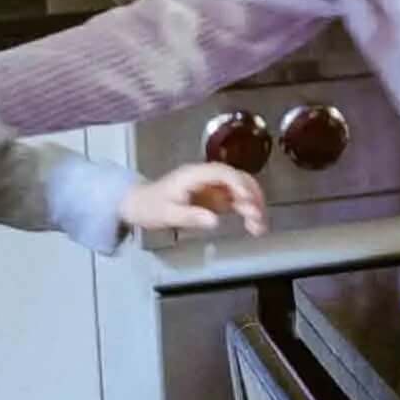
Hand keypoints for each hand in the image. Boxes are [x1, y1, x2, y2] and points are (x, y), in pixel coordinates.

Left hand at [124, 162, 268, 236]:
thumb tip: (214, 220)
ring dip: (254, 205)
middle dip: (252, 196)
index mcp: (194, 175)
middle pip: (238, 179)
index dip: (237, 184)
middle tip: (259, 217)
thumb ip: (190, 216)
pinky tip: (254, 225)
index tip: (246, 201)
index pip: (222, 173)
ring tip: (260, 226)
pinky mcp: (216, 197)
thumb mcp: (167, 214)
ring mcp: (213, 187)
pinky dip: (248, 212)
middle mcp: (208, 177)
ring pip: (242, 190)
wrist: (139, 204)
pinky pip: (237, 201)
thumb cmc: (150, 206)